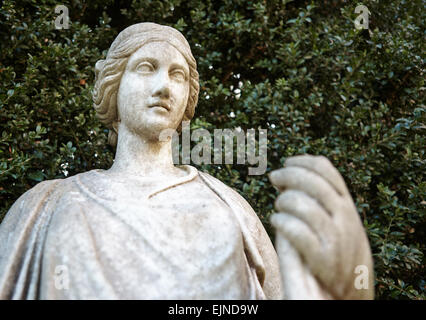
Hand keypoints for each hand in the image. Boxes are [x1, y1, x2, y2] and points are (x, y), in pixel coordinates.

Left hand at [269, 155, 373, 298]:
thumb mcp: (339, 221)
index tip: (288, 162)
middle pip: (311, 181)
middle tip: (274, 177)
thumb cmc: (337, 251)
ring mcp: (335, 238)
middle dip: (288, 175)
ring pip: (301, 203)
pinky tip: (276, 221)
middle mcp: (344, 217)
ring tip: (279, 207)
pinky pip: (296, 231)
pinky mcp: (323, 259)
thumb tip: (288, 176)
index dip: (303, 162)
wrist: (351, 294)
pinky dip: (281, 222)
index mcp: (347, 205)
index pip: (326, 170)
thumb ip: (321, 200)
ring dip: (283, 201)